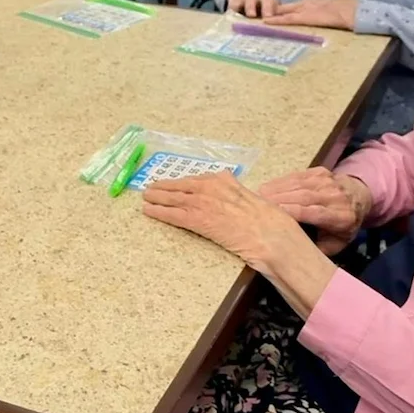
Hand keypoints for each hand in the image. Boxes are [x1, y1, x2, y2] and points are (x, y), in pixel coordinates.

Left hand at [141, 172, 304, 269]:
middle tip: (151, 188)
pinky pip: (173, 214)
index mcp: (223, 180)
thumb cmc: (266, 220)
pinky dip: (158, 212)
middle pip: (180, 185)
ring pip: (172, 198)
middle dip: (164, 187)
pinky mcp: (197, 220)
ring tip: (146, 198)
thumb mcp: (250, 197)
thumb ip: (234, 193)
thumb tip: (227, 194)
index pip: (195, 179)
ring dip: (156, 198)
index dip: (180, 182)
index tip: (172, 183)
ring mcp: (202, 202)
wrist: (268, 233)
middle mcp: (209, 187)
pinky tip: (148, 211)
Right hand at [259, 167, 371, 255]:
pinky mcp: (319, 171)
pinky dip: (279, 182)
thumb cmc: (343, 225)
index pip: (314, 213)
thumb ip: (319, 250)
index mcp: (340, 217)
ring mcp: (327, 181)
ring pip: (297, 184)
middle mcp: (335, 196)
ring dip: (274, 190)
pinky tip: (267, 188)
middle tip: (255, 207)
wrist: (358, 197)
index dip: (292, 212)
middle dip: (277, 200)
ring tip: (256, 197)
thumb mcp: (338, 244)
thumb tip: (296, 256)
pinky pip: (296, 176)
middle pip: (302, 197)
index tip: (271, 217)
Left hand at [263, 0, 357, 30]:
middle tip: (254, 14)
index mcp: (309, 4)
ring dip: (268, 15)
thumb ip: (319, 15)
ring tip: (254, 18)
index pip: (290, 7)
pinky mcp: (305, 17)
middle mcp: (304, 5)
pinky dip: (276, 20)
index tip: (266, 13)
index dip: (277, 10)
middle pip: (282, 8)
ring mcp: (304, 10)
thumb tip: (315, 21)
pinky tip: (266, 22)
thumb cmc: (344, 12)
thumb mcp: (328, 12)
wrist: (351, 11)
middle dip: (268, 11)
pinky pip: (287, 19)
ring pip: (281, 12)